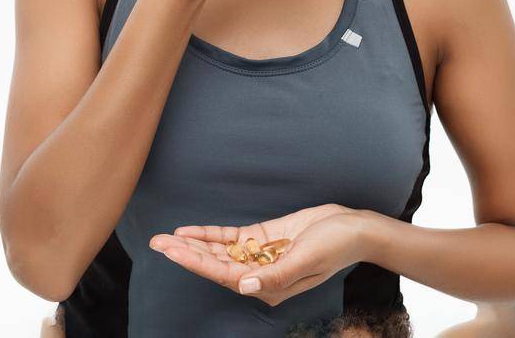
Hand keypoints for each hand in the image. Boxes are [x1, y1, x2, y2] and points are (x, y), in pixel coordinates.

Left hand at [148, 203, 368, 306]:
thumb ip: (276, 275)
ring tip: (166, 238)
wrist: (356, 228)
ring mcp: (261, 256)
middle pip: (216, 265)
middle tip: (158, 242)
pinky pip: (232, 238)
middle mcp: (260, 275)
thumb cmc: (336, 246)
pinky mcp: (264, 238)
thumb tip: (244, 285)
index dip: (198, 263)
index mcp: (269, 287)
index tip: (175, 250)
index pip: (225, 275)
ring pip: (220, 252)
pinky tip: (191, 231)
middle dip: (187, 254)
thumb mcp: (307, 261)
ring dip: (194, 244)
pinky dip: (211, 235)